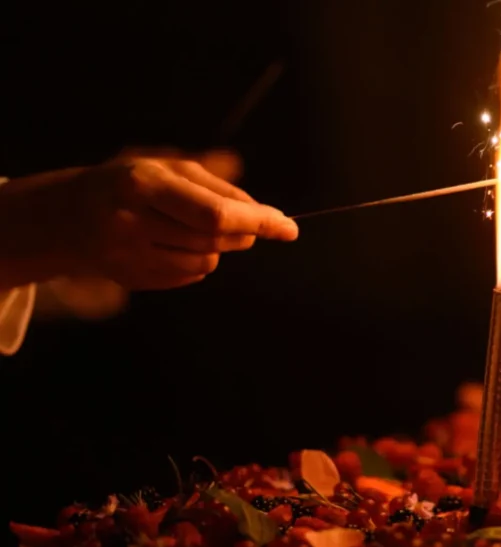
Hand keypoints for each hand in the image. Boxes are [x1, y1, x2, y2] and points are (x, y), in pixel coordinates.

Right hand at [0, 155, 297, 290]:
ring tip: (195, 228)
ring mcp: (127, 255)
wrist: (66, 215)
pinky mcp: (131, 279)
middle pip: (213, 239)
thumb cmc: (132, 184)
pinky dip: (198, 262)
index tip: (289, 228)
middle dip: (243, 232)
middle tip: (248, 224)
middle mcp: (131, 221)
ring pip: (206, 261)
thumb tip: (266, 218)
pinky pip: (189, 276)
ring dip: (218, 247)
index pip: (214, 213)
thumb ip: (220, 189)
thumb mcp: (170, 169)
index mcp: (142, 184)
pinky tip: (176, 245)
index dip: (257, 222)